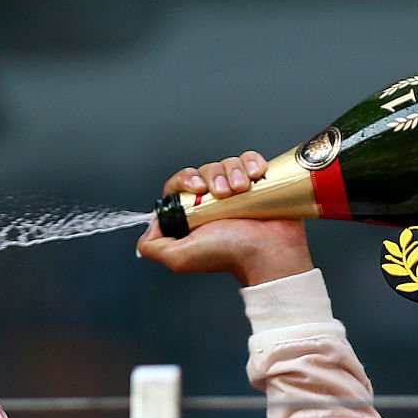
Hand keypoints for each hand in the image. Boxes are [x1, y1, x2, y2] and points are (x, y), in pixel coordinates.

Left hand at [137, 152, 313, 286]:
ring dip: (233, 171)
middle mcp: (215, 202)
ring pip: (227, 163)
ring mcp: (237, 192)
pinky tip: (254, 176)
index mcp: (194, 214)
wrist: (267, 254)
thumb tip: (151, 225)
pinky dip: (251, 162)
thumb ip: (153, 245)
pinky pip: (249, 160)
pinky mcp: (258, 184)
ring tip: (241, 190)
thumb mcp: (179, 258)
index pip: (180, 184)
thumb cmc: (229, 256)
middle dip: (213, 176)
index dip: (185, 180)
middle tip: (222, 194)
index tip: (197, 188)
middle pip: (205, 170)